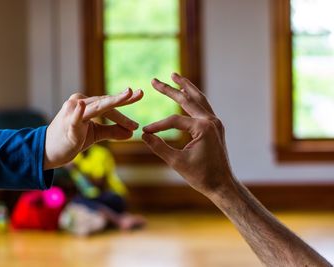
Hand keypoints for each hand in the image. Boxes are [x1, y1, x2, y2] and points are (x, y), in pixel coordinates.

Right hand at [44, 88, 142, 169]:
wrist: (49, 151)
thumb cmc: (71, 139)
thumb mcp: (95, 134)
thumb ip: (112, 131)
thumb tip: (131, 133)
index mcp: (87, 104)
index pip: (109, 106)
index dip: (124, 112)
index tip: (139, 114)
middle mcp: (79, 103)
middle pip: (106, 103)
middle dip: (124, 100)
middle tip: (141, 93)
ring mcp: (72, 112)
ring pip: (97, 107)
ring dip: (113, 102)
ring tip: (127, 94)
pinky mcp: (67, 125)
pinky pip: (74, 118)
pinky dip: (79, 112)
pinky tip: (82, 105)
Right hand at [142, 73, 233, 196]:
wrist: (222, 185)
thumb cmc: (201, 176)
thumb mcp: (176, 162)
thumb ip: (159, 147)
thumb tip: (143, 135)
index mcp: (203, 128)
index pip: (174, 120)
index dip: (158, 125)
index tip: (145, 131)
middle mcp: (211, 120)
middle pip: (187, 100)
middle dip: (170, 89)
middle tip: (155, 80)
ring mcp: (215, 122)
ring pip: (199, 99)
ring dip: (186, 87)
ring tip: (175, 76)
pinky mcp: (216, 127)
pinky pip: (203, 107)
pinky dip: (194, 99)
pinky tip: (187, 95)